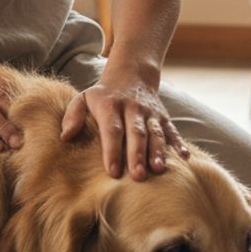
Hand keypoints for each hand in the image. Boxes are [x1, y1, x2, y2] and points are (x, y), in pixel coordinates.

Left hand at [60, 72, 189, 180]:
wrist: (131, 75)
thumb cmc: (102, 96)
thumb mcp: (83, 98)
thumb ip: (72, 116)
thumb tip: (66, 137)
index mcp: (110, 105)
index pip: (112, 130)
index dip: (112, 151)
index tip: (112, 172)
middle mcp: (132, 108)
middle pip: (136, 133)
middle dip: (137, 155)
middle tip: (138, 176)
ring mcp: (150, 113)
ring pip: (155, 132)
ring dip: (158, 151)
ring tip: (159, 169)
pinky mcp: (163, 117)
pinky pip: (173, 130)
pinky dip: (179, 143)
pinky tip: (184, 158)